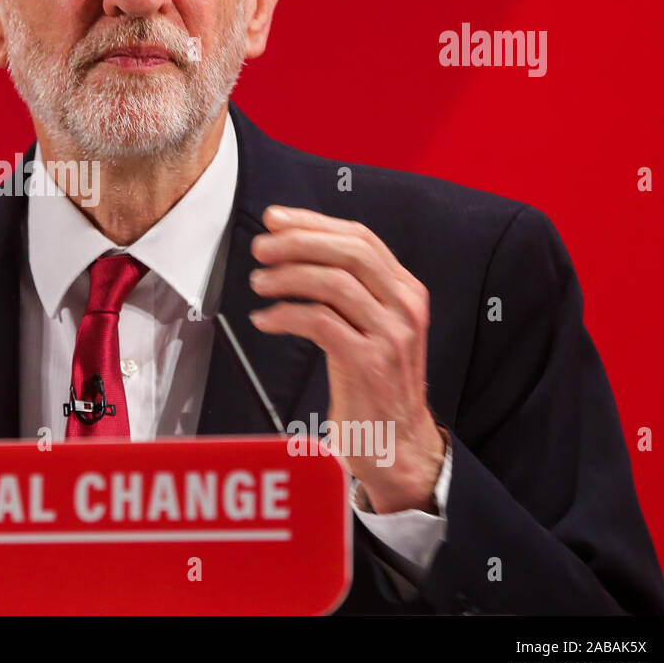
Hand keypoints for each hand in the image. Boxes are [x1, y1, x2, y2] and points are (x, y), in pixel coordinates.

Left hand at [249, 205, 444, 512]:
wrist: (397, 443)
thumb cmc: (373, 383)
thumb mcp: (369, 326)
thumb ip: (347, 289)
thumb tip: (293, 246)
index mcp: (406, 290)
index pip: (361, 237)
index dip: (314, 222)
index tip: (275, 219)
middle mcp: (405, 306)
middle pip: (350, 252)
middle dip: (299, 242)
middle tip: (261, 247)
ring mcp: (392, 335)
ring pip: (335, 283)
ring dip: (288, 277)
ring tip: (258, 283)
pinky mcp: (371, 364)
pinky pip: (321, 323)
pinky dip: (286, 315)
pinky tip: (264, 320)